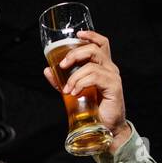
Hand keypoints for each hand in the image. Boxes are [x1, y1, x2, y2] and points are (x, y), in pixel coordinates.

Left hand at [42, 30, 130, 147]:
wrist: (105, 128)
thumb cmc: (93, 109)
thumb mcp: (73, 92)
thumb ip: (61, 81)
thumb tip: (48, 70)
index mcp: (102, 66)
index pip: (100, 44)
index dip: (91, 35)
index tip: (77, 34)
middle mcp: (109, 68)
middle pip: (94, 49)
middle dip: (75, 54)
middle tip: (62, 65)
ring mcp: (113, 77)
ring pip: (92, 65)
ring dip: (75, 76)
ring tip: (67, 89)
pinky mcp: (114, 86)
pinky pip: (95, 77)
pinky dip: (82, 83)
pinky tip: (75, 93)